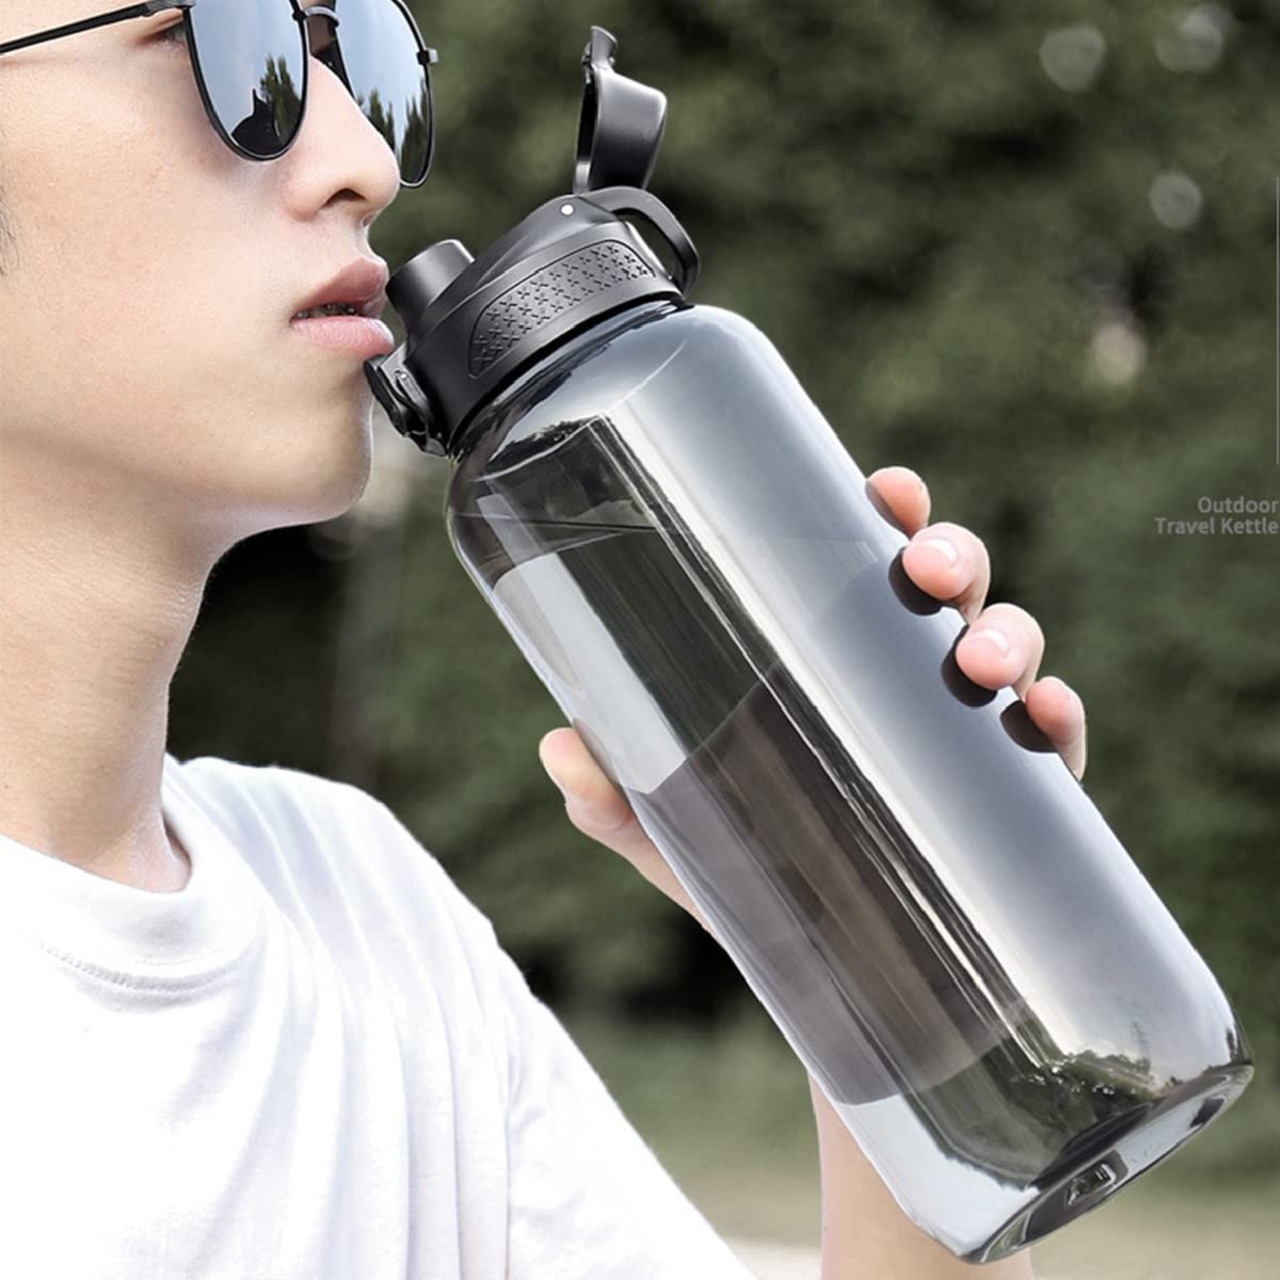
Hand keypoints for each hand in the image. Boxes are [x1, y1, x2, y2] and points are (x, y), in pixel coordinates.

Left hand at [538, 464, 1087, 927]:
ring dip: (1008, 634)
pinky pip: (1052, 745)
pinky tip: (1046, 715)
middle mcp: (905, 683)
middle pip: (947, 588)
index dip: (888, 514)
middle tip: (927, 570)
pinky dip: (1059, 719)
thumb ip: (614, 797)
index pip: (864, 565)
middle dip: (951, 557)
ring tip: (978, 660)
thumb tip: (557, 745)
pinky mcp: (1015, 801)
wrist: (821, 989)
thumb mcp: (676, 834)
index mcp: (833, 661)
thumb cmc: (752, 882)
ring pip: (1008, 646)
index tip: (887, 490)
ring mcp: (965, 737)